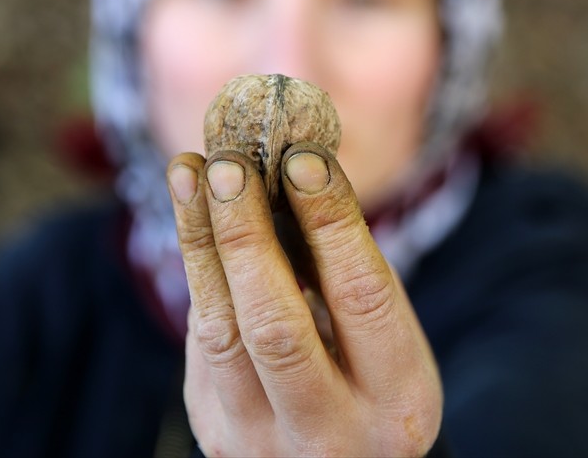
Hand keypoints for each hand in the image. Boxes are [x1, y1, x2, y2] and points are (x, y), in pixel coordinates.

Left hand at [166, 142, 442, 456]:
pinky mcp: (216, 436)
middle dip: (246, 233)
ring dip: (200, 241)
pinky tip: (195, 218)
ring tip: (189, 172)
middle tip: (230, 163)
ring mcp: (264, 445)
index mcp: (397, 400)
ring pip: (220, 332)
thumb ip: (346, 275)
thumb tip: (289, 173)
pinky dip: (199, 273)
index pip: (361, 297)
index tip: (302, 159)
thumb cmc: (375, 379)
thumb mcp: (389, 341)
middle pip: (275, 324)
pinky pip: (203, 344)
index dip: (330, 222)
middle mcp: (332, 434)